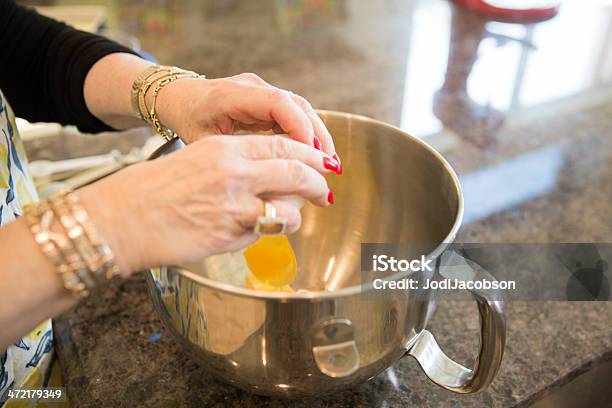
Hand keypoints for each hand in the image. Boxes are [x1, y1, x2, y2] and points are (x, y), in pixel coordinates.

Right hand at [78, 135, 335, 275]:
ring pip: (289, 208)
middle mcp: (233, 171)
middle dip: (319, 183)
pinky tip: (260, 230)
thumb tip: (268, 173)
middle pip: (297, 172)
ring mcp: (233, 204)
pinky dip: (270, 231)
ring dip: (295, 214)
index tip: (324, 162)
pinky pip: (266, 233)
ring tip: (292, 217)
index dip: (311, 155)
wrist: (120, 219)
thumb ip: (234, 163)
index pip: (282, 145)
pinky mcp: (229, 234)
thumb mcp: (194, 159)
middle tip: (326, 191)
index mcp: (224, 147)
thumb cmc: (152, 191)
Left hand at [150, 73, 338, 157]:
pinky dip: (307, 133)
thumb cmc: (187, 119)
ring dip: (317, 135)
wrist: (178, 96)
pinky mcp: (267, 98)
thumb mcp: (202, 142)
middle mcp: (252, 87)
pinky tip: (315, 156)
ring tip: (329, 164)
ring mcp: (262, 90)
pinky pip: (293, 113)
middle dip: (318, 135)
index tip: (314, 156)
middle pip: (297, 105)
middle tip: (331, 165)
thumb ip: (232, 157)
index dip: (301, 128)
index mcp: (233, 95)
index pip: (278, 104)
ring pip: (300, 108)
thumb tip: (264, 183)